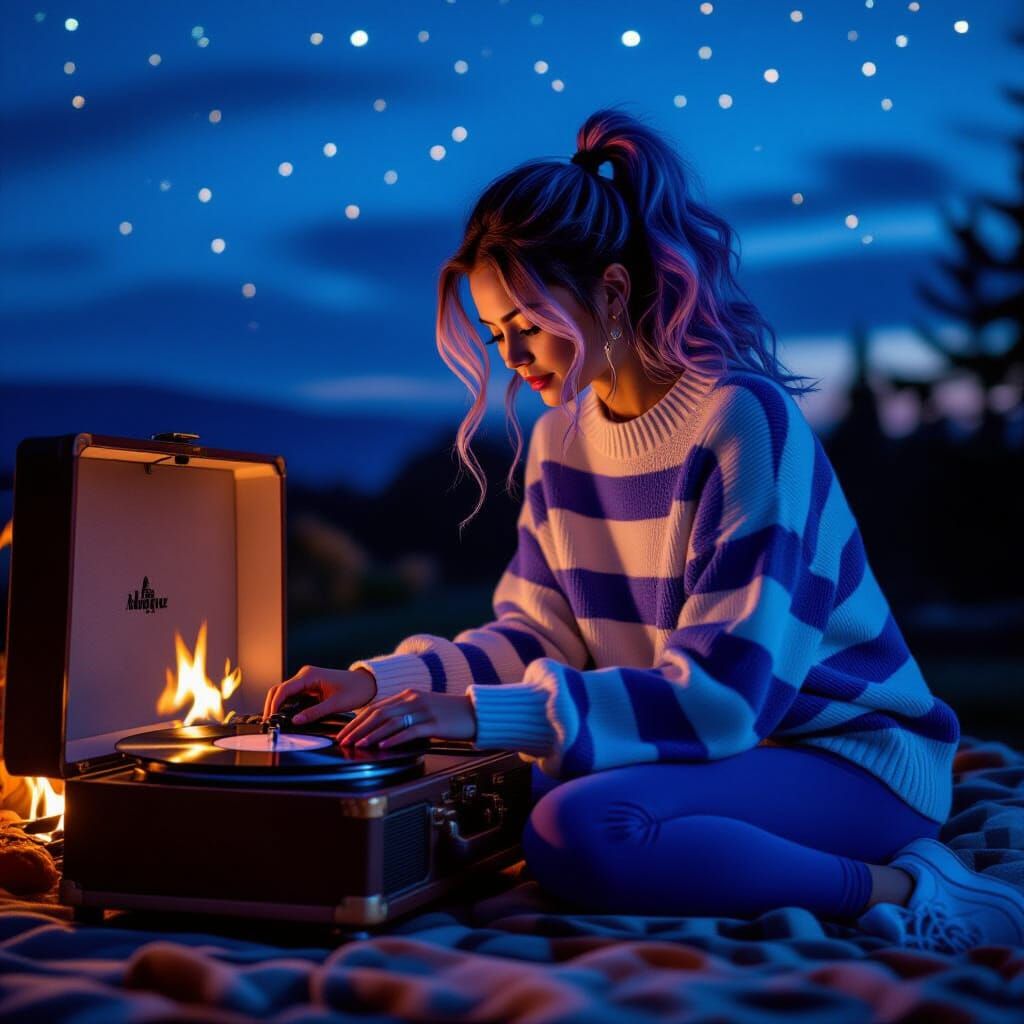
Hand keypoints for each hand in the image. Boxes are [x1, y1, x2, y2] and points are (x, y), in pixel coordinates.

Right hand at [262, 666, 376, 723]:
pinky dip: (287, 705)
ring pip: (284, 693)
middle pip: (279, 690)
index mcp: (310, 675)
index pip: (284, 689)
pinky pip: (293, 695)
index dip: (274, 704)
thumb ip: (314, 713)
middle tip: (268, 723)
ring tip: (275, 722)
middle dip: (272, 705)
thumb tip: (295, 721)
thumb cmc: (355, 690)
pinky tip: (285, 716)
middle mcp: (305, 675)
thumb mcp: (335, 704)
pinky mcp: (309, 686)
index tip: (270, 718)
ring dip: (278, 706)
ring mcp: (306, 680)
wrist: (367, 684)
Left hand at [337, 690, 476, 748]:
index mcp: (408, 694)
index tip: (344, 733)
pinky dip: (394, 739)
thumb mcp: (423, 707)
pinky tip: (383, 746)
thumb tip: (380, 729)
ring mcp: (423, 710)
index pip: (375, 707)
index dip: (356, 721)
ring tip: (358, 745)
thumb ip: (404, 713)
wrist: (475, 712)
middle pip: (378, 714)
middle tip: (344, 741)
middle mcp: (413, 699)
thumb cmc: (449, 713)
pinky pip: (410, 731)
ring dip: (371, 735)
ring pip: (390, 722)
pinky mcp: (434, 723)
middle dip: (358, 729)